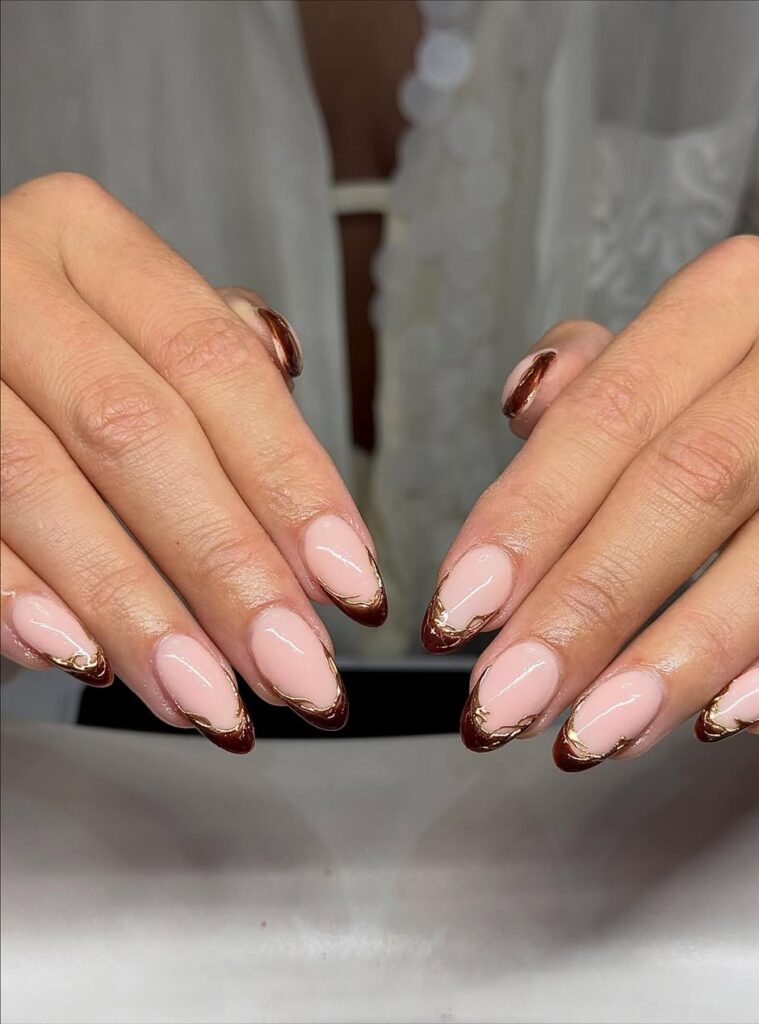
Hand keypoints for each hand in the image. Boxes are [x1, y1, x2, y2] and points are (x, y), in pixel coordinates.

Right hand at [1, 173, 386, 751]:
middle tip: (296, 669)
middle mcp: (4, 280)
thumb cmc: (58, 349)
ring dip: (133, 609)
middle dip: (225, 566)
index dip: (290, 480)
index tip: (352, 581)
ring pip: (37, 485)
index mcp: (87, 242)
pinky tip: (82, 659)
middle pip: (136, 430)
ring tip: (210, 698)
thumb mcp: (138, 334)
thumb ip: (223, 400)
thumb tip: (322, 518)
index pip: (213, 364)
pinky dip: (15, 597)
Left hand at [423, 236, 758, 766]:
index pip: (609, 413)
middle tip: (512, 698)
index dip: (529, 518)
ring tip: (601, 729)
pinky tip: (730, 714)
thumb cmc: (758, 385)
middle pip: (693, 480)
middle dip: (590, 604)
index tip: (460, 609)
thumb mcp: (676, 358)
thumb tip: (525, 401)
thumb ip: (596, 385)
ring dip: (686, 652)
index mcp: (732, 299)